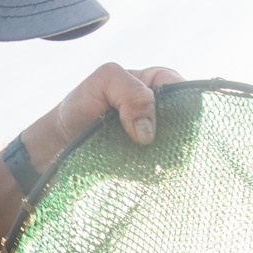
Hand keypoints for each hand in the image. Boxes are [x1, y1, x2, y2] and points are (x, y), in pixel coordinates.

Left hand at [20, 63, 183, 174]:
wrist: (62, 139)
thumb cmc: (82, 103)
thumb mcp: (103, 81)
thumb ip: (130, 93)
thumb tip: (148, 133)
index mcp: (159, 82)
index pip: (187, 92)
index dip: (180, 105)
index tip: (159, 120)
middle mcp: (165, 110)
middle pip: (190, 123)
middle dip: (174, 134)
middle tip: (144, 140)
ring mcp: (161, 137)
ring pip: (181, 149)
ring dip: (163, 155)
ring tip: (135, 153)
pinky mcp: (153, 162)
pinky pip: (165, 169)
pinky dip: (153, 171)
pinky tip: (136, 167)